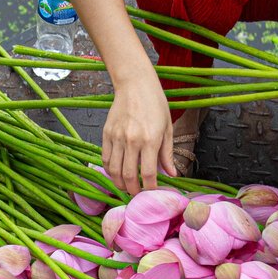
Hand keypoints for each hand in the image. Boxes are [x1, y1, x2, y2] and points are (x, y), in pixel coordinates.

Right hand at [102, 72, 174, 194]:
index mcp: (150, 140)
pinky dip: (109, 170)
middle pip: (128, 176)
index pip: (148, 174)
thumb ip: (167, 154)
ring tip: (125, 187)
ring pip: (114, 170)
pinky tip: (116, 173)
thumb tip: (172, 174)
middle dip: (133, 190)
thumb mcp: (167, 128)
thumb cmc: (155, 104)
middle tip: (137, 194)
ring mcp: (117, 137)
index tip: (152, 191)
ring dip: (119, 183)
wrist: (135, 84)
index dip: (150, 188)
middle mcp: (132, 141)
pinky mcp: (106, 133)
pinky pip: (105, 158)